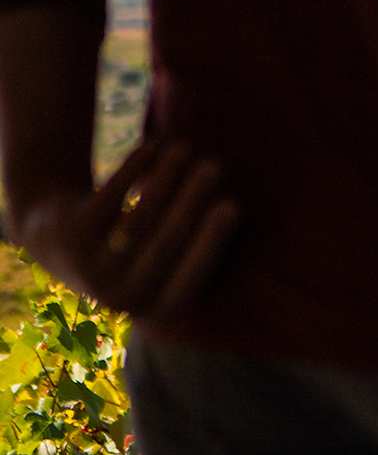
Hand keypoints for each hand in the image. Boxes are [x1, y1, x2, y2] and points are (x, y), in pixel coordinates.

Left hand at [11, 142, 239, 318]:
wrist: (59, 245)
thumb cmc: (134, 251)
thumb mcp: (164, 265)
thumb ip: (195, 251)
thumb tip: (240, 213)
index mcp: (155, 309)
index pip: (192, 272)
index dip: (211, 238)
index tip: (233, 205)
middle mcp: (122, 296)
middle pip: (166, 241)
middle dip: (192, 200)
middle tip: (214, 167)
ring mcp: (91, 267)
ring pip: (139, 215)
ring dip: (165, 176)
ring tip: (185, 148)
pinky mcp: (72, 235)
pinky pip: (110, 196)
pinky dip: (133, 168)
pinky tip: (153, 146)